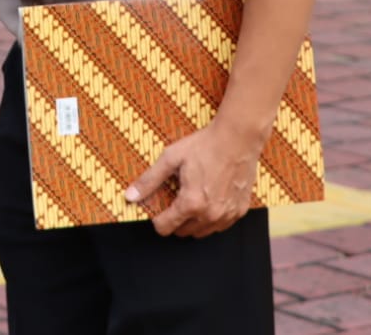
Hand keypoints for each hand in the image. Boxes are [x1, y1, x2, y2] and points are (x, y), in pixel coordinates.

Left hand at [126, 122, 261, 237]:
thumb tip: (130, 196)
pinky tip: (209, 200)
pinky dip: (212, 219)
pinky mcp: (240, 210)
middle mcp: (211, 214)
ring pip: (203, 232)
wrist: (237, 138)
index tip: (157, 210)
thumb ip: (149, 180)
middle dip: (174, 220)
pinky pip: (221, 225)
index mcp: (191, 203)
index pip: (165, 228)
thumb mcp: (170, 159)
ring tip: (191, 199)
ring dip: (193, 222)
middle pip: (183, 232)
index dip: (157, 220)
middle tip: (174, 200)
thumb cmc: (204, 146)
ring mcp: (228, 214)